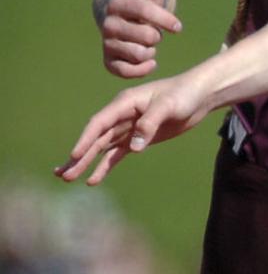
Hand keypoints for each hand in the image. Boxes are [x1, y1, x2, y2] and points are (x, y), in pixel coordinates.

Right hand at [55, 70, 212, 185]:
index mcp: (125, 103)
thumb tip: (134, 148)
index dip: (85, 140)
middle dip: (79, 157)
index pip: (99, 123)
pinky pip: (118, 154)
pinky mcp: (139, 139)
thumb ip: (149, 124)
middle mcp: (122, 116)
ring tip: (68, 178)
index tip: (74, 155)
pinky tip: (93, 179)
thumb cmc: (183, 94)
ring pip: (102, 148)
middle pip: (95, 139)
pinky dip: (105, 166)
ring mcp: (129, 128)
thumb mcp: (168, 106)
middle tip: (62, 174)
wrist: (200, 95)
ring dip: (86, 163)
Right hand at [99, 0, 182, 76]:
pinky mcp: (109, 60)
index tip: (178, 27)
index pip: (143, 10)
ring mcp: (107, 42)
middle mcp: (108, 23)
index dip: (163, 19)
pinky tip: (151, 62)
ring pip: (136, 53)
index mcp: (118, 3)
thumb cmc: (145, 5)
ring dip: (150, 51)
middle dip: (156, 36)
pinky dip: (139, 69)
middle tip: (155, 34)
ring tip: (150, 46)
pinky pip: (122, 71)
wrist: (131, 22)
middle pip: (144, 35)